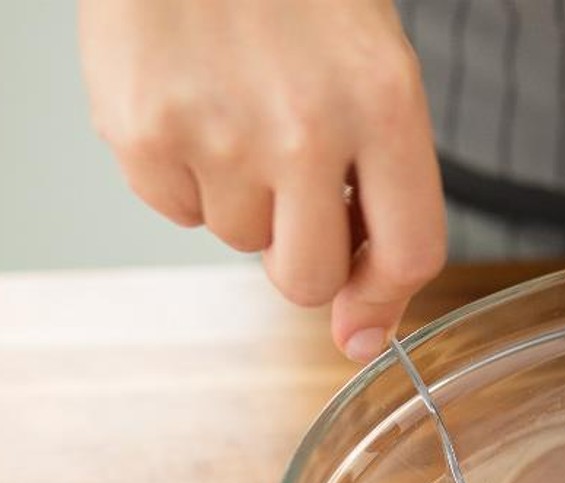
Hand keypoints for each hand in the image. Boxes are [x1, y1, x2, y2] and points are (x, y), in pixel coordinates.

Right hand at [78, 0, 445, 360]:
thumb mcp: (372, 65)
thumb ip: (385, 187)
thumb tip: (357, 325)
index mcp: (384, 103)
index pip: (410, 253)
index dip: (385, 301)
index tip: (362, 322)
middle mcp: (307, 127)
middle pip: (308, 276)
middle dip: (300, 255)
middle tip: (291, 192)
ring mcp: (220, 133)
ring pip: (238, 241)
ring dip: (241, 199)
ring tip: (236, 110)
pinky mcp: (144, 132)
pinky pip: (175, 210)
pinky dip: (183, 175)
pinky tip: (191, 103)